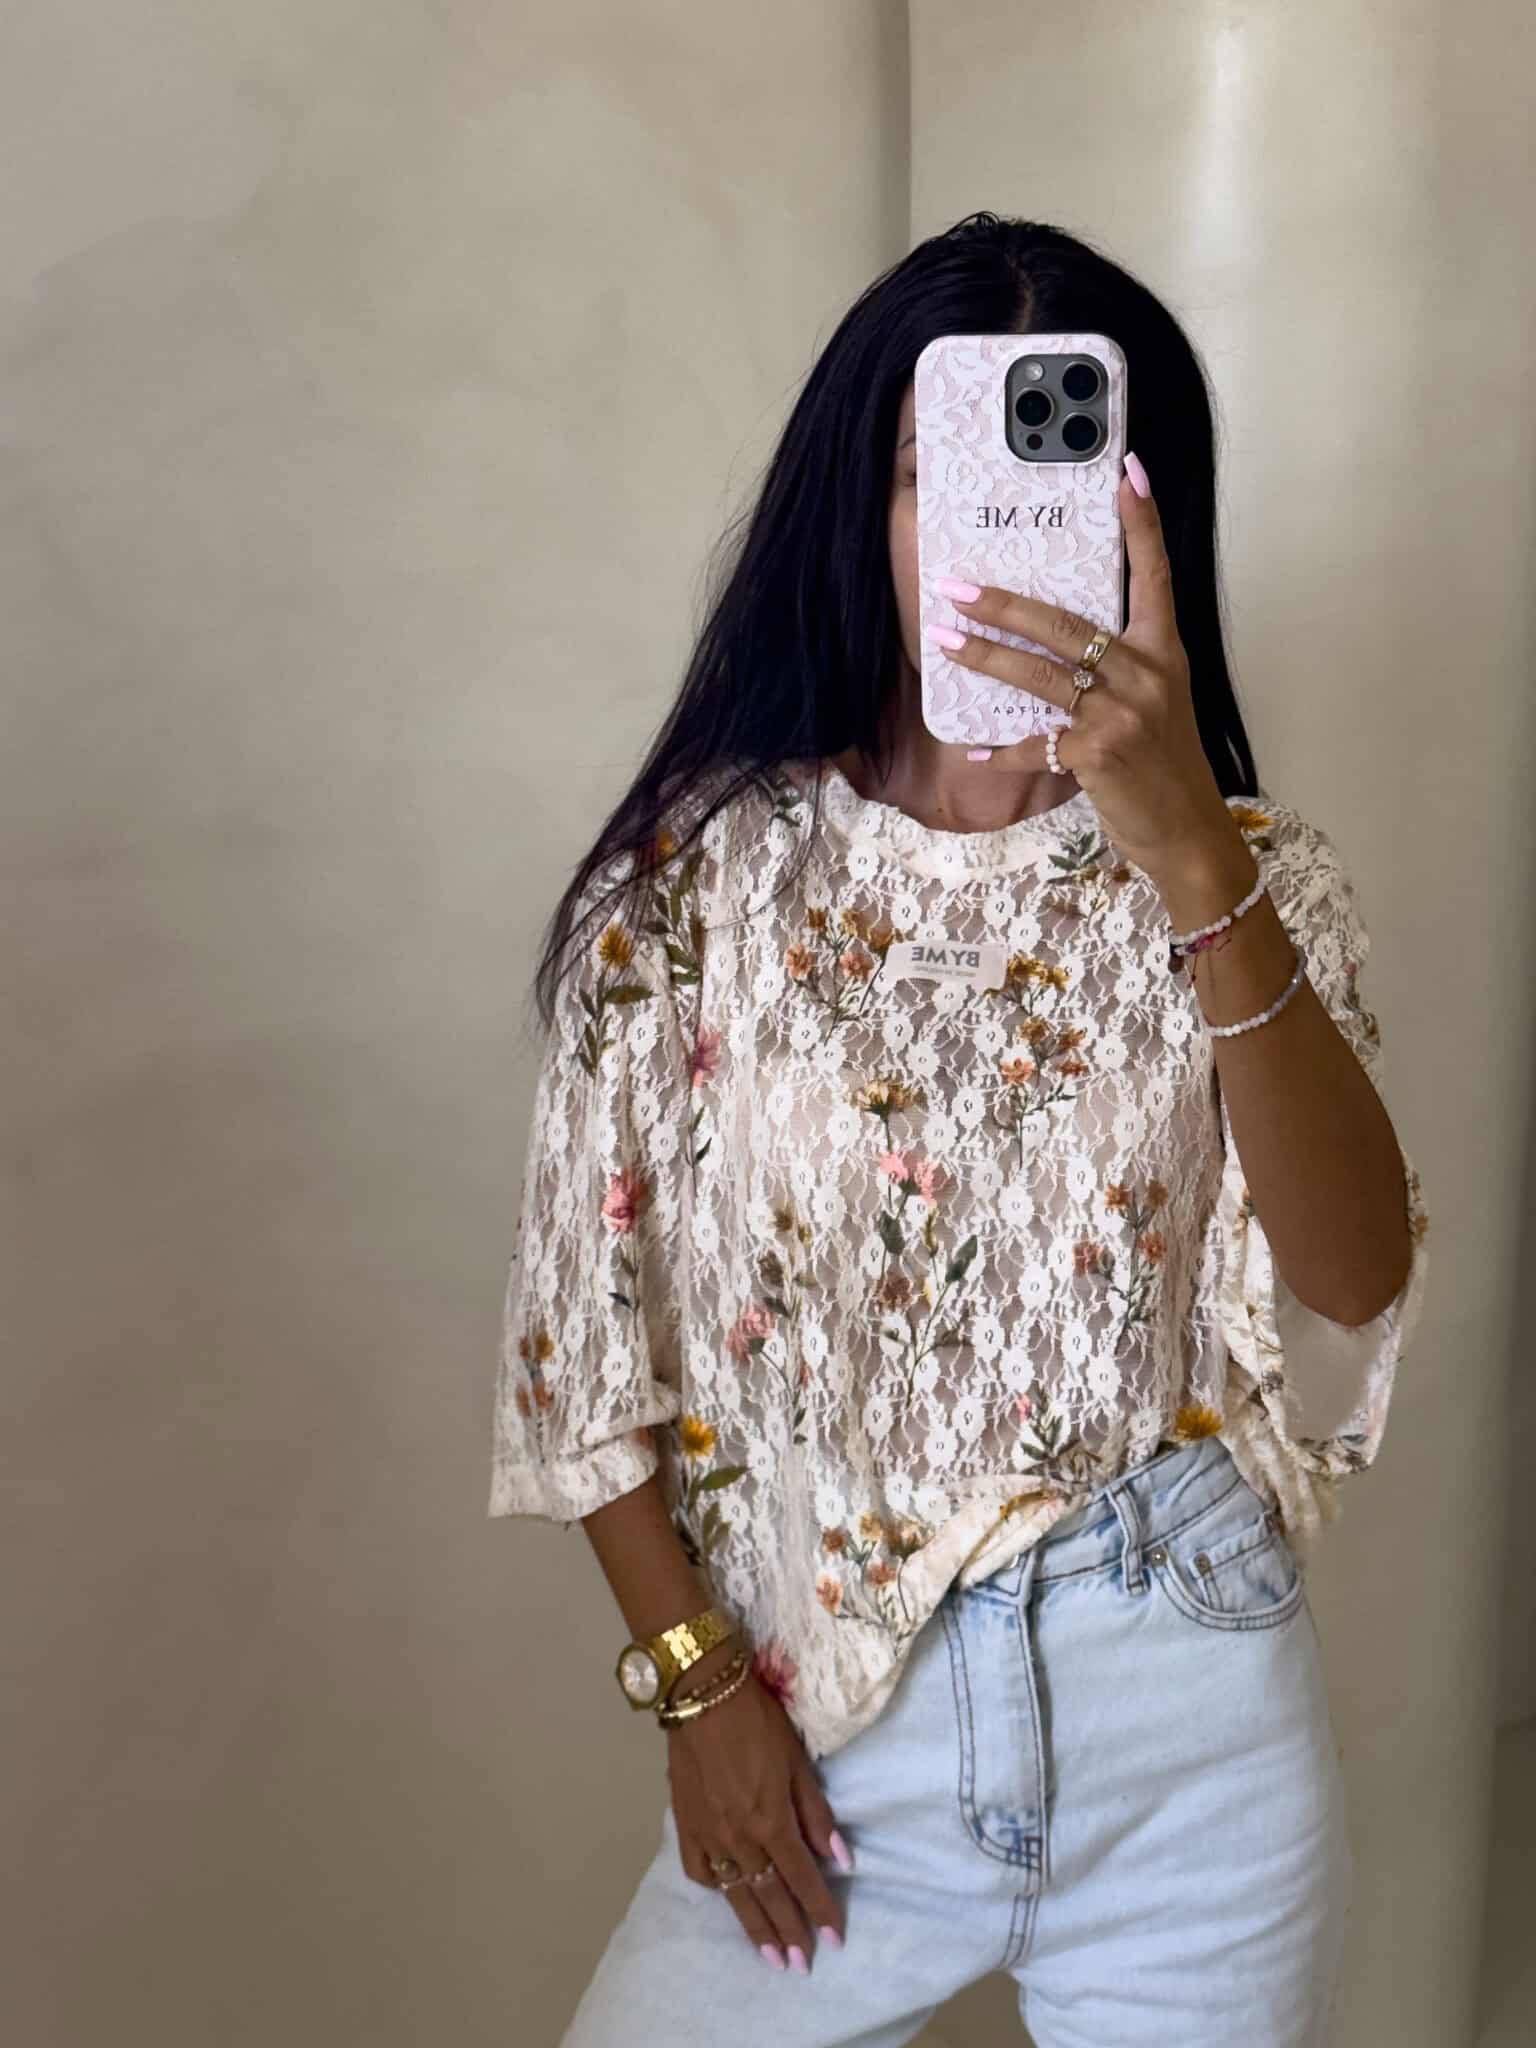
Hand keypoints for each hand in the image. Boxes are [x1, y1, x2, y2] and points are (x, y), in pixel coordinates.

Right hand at [663, 1660, 848, 1974]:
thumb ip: (817, 1815)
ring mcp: (708, 1836)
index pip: (802, 1878)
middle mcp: (739, 1838)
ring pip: (735, 1893)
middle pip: (769, 1895)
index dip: (820, 1910)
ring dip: (755, 1927)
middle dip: (789, 1933)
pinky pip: (701, 1871)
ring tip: (770, 1956)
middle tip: (801, 1966)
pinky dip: (717, 1889)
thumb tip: (841, 1859)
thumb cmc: (759, 1722)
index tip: (834, 1940)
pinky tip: (729, 1897)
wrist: (701, 1696)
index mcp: (771, 1821)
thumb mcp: (799, 1761)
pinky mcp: (684, 1826)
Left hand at [926, 453, 1241, 880]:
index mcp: (1164, 652)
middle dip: (1006, 604)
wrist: (1186, 830)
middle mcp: (1146, 674)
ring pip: (1040, 676)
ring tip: (946, 641)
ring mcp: (1121, 715)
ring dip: (987, 658)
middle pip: (1066, 625)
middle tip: (957, 586)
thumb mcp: (1156, 701)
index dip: (1143, 522)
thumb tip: (1051, 640)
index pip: (1155, 574)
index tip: (1128, 470)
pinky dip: (1001, 750)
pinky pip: (1035, 744)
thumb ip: (1116, 667)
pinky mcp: (1097, 755)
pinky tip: (972, 749)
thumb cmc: (1164, 763)